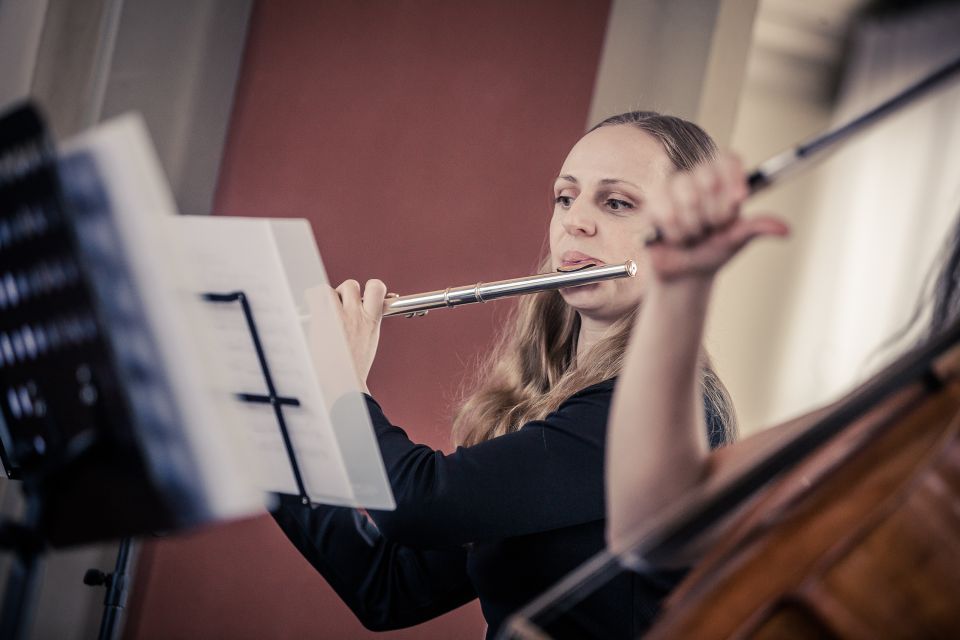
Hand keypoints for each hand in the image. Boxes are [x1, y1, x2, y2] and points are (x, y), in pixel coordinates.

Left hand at [307, 278, 387, 392]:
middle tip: (340, 308)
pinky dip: (313, 301)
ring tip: (326, 312)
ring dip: (327, 297)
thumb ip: (367, 321)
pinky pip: (314, 298)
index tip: (365, 295)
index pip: (376, 287)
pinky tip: (314, 313)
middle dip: (344, 293)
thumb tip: (365, 308)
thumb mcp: (370, 340)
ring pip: (329, 290)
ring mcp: (337, 317)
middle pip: (350, 285)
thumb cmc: (354, 366)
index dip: (370, 287)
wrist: (342, 382)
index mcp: (371, 320)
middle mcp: (355, 315)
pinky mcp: (321, 322)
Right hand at [644, 153, 788, 282]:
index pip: (726, 158)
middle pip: (708, 179)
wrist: (685, 273)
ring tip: (693, 235)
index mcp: (722, 181)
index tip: (740, 198)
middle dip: (713, 214)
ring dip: (693, 226)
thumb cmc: (712, 252)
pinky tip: (676, 237)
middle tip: (711, 227)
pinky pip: (666, 211)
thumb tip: (785, 229)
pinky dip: (676, 232)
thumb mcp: (737, 240)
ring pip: (687, 196)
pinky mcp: (653, 202)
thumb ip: (757, 228)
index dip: (732, 174)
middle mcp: (698, 179)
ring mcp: (674, 188)